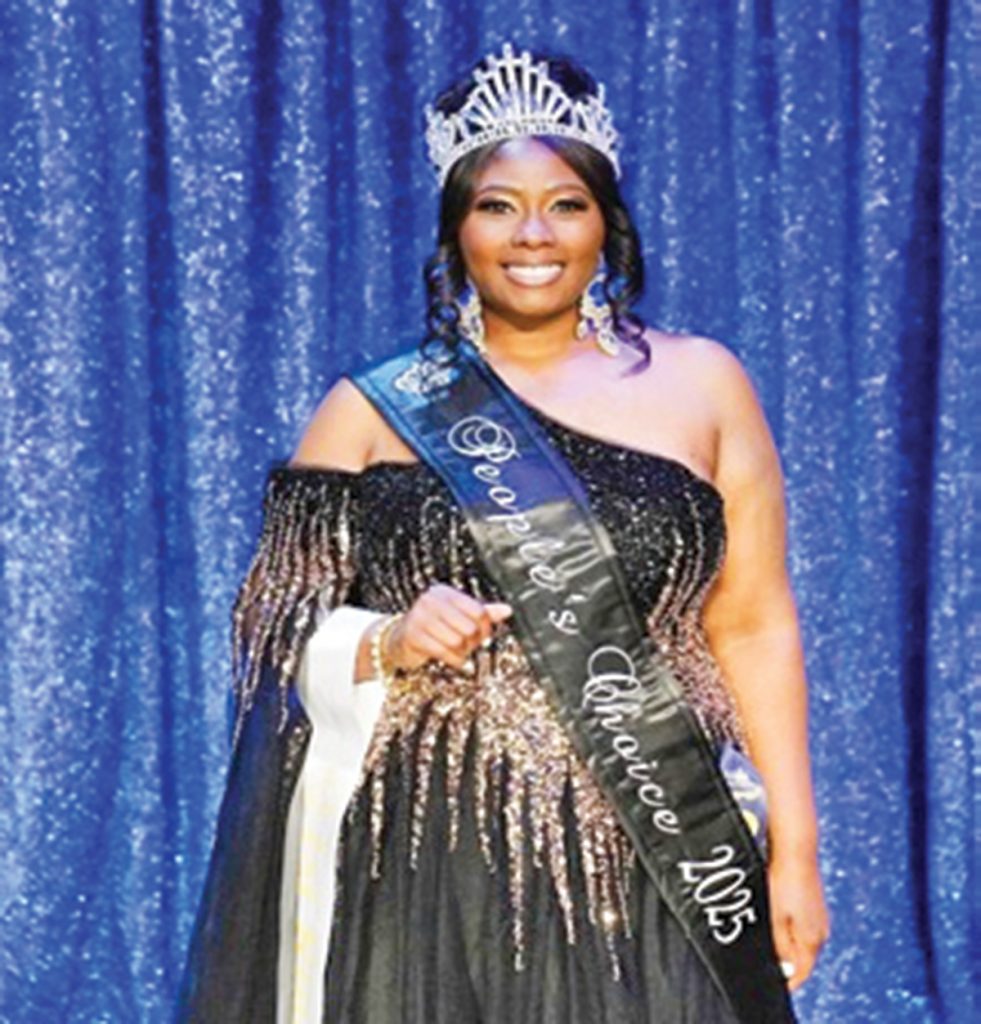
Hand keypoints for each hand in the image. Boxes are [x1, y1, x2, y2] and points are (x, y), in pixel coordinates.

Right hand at [388, 584, 511, 671]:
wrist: (399, 640)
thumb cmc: (433, 627)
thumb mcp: (457, 616)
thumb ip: (482, 612)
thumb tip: (508, 610)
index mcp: (445, 593)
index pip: (478, 611)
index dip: (486, 628)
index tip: (483, 636)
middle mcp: (431, 600)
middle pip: (469, 627)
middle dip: (473, 642)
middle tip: (468, 646)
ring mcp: (419, 617)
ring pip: (457, 641)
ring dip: (462, 652)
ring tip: (458, 652)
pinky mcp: (412, 636)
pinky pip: (443, 652)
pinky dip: (454, 660)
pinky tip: (454, 660)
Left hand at [767, 850, 829, 991]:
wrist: (795, 848)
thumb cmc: (783, 880)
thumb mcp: (776, 917)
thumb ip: (780, 945)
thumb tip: (786, 969)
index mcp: (814, 938)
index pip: (802, 972)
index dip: (787, 981)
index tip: (771, 983)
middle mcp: (821, 931)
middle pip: (802, 958)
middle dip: (784, 962)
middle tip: (763, 960)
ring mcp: (818, 917)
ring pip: (800, 941)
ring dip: (785, 944)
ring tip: (765, 939)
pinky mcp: (813, 905)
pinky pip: (800, 926)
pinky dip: (788, 929)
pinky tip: (774, 919)